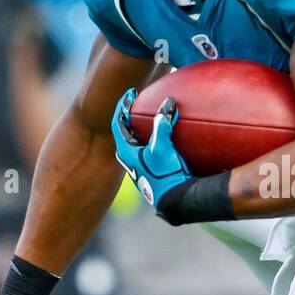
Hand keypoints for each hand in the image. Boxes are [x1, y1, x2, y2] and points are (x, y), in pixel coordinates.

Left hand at [112, 88, 190, 210]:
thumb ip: (162, 124)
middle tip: (137, 105)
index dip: (123, 106)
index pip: (118, 123)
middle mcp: (130, 160)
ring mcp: (141, 168)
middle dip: (129, 118)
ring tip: (149, 119)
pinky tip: (162, 139)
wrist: (176, 200)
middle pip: (124, 133)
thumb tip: (168, 103)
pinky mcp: (152, 173)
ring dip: (140, 130)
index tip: (130, 93)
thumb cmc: (165, 174)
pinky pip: (147, 150)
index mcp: (127, 152)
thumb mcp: (162, 147)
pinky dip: (151, 139)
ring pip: (135, 143)